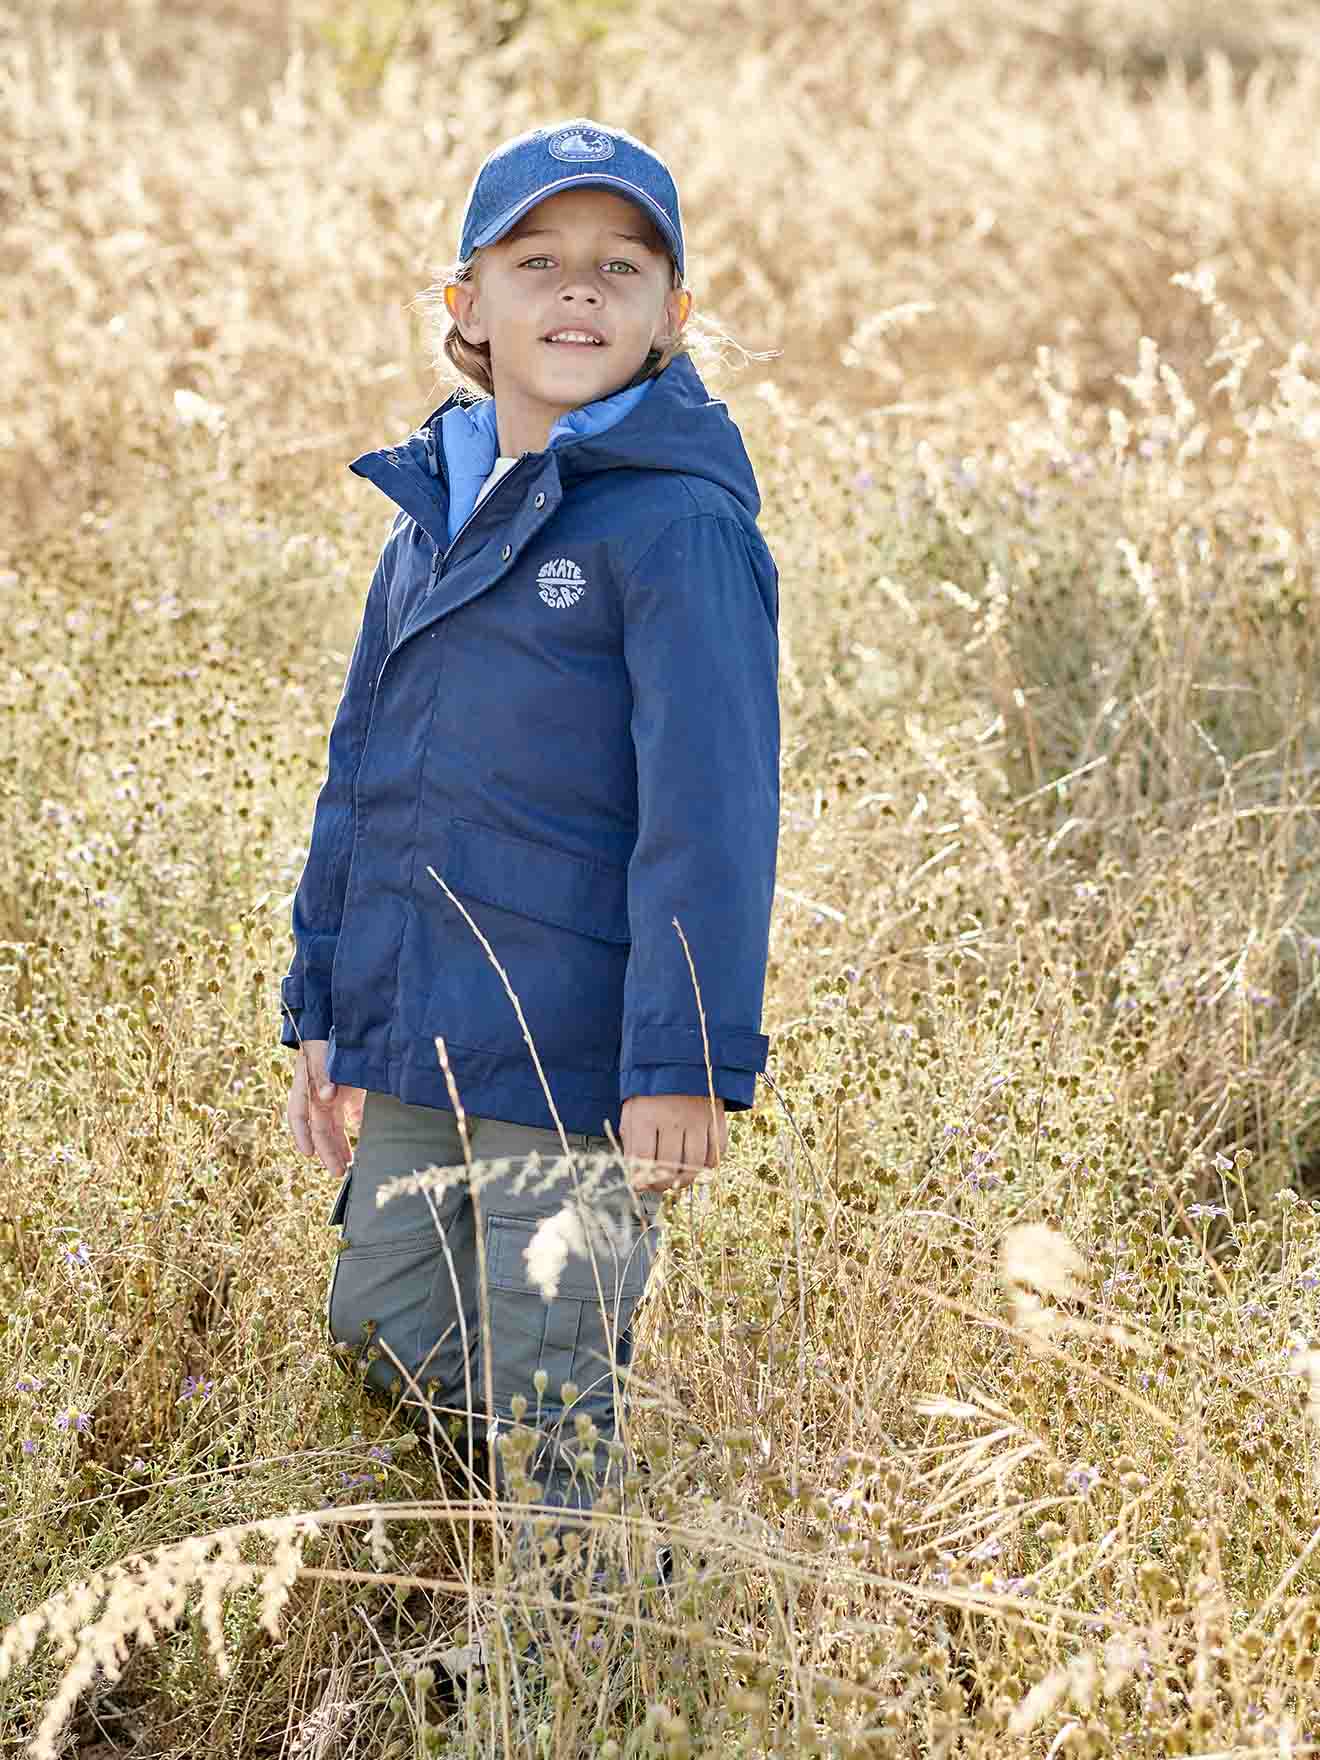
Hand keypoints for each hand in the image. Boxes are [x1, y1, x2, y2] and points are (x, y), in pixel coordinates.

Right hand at [287, 1039, 364, 1179]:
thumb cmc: (328, 1034)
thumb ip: (324, 1073)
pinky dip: (356, 1123)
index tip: (309, 1154)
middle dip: (327, 1150)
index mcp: (307, 1083)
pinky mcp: (350, 1086)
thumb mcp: (324, 1051)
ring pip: (335, 1122)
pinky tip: (363, 1133)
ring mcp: (334, 1089)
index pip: (298, 1115)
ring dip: (340, 1142)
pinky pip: (351, 1110)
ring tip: (349, 1162)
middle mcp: (318, 1090)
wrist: (340, 1016)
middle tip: (338, 1172)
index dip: (302, 1136)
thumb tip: (327, 1096)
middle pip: (320, 1126)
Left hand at [620, 1093, 727, 1194]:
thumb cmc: (651, 1095)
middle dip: (663, 1183)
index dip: (642, 1178)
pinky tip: (697, 1161)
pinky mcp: (716, 1117)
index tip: (641, 1184)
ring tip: (678, 1178)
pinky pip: (716, 1152)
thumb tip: (637, 1184)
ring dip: (686, 1179)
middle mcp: (673, 1117)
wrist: (680, 1062)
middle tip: (660, 1184)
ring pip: (695, 1164)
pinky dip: (708, 1163)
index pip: (644, 1159)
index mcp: (646, 1115)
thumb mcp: (633, 1115)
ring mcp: (698, 1117)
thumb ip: (632, 1149)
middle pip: (671, 1165)